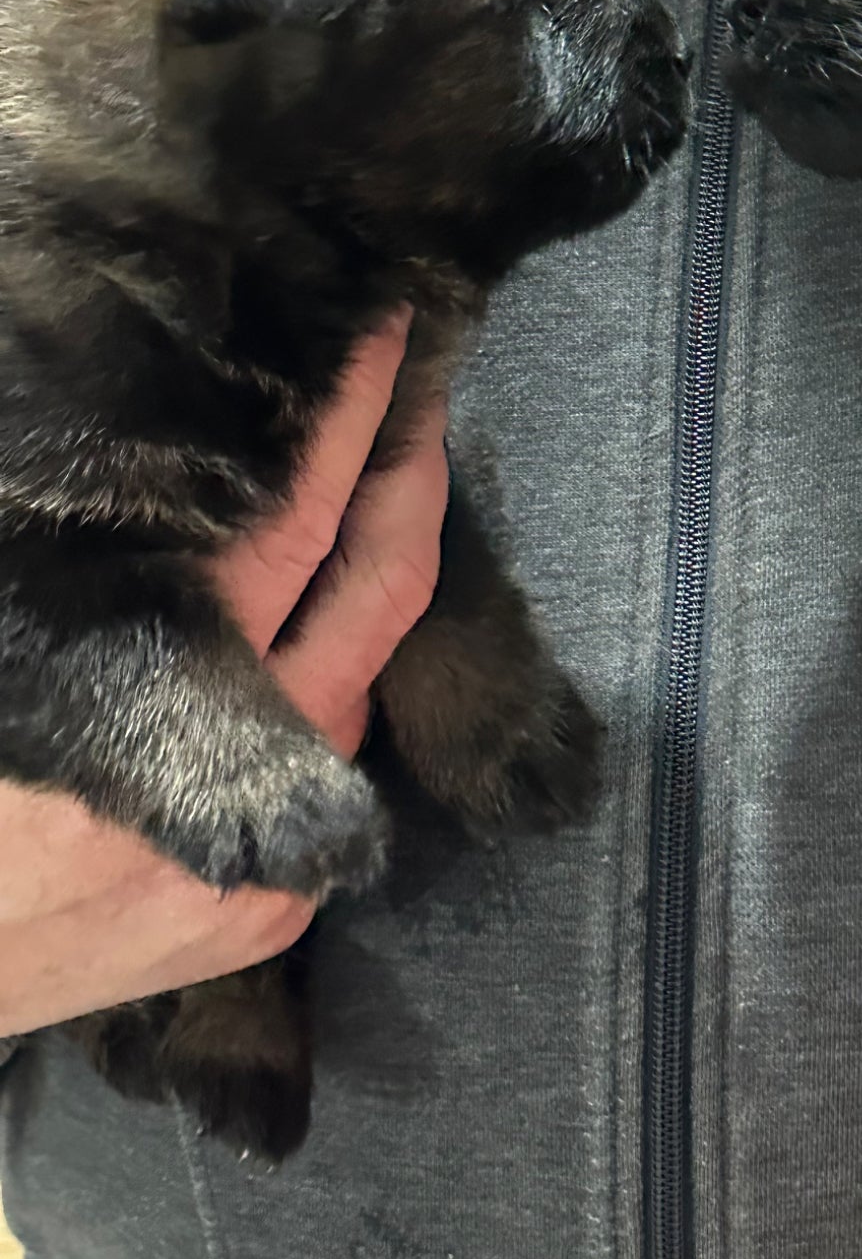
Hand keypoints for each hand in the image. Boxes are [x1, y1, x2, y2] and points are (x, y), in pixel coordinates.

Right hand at [0, 311, 446, 1035]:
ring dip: (370, 581)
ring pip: (361, 681)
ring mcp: (268, 864)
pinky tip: (314, 622)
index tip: (389, 339)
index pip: (290, 530)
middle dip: (409, 478)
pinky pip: (327, 766)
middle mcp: (237, 787)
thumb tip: (152, 468)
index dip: (348, 426)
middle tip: (425, 381)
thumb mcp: (18, 667)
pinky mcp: (269, 919)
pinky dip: (326, 684)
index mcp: (146, 704)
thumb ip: (84, 575)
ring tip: (374, 478)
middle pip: (372, 599)